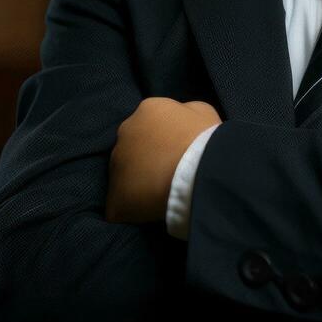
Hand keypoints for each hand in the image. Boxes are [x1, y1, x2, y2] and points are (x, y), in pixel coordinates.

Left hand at [105, 97, 221, 223]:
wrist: (200, 172)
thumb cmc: (206, 140)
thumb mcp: (203, 111)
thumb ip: (184, 112)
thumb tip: (178, 121)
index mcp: (147, 110)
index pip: (150, 123)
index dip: (164, 139)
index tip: (176, 151)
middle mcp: (125, 132)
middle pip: (133, 147)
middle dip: (146, 158)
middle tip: (169, 172)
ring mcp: (116, 164)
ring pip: (124, 174)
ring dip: (139, 182)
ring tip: (162, 193)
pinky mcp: (115, 195)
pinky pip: (121, 203)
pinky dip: (133, 208)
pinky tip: (153, 211)